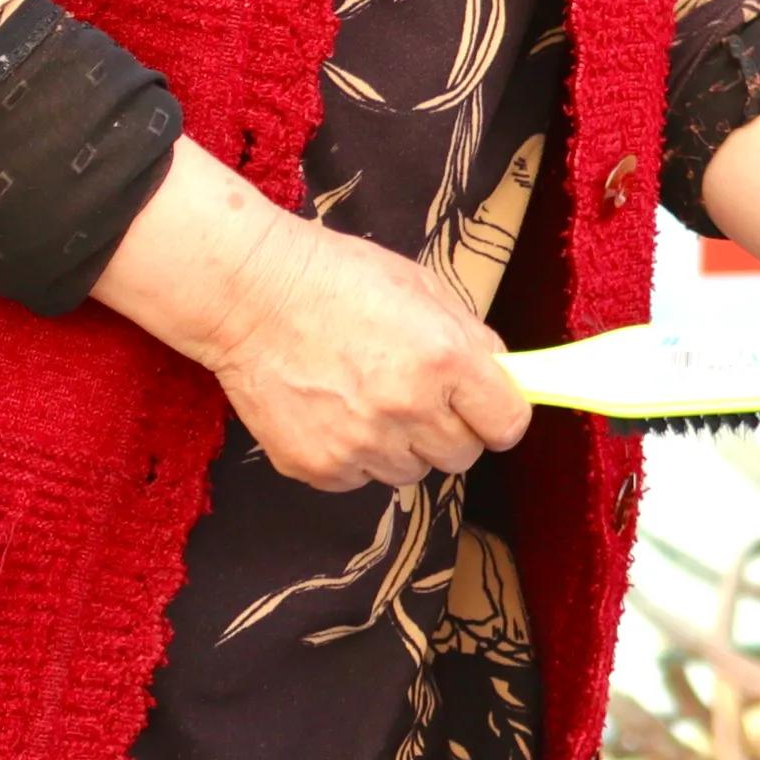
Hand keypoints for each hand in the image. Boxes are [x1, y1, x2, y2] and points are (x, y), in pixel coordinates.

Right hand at [95, 138, 528, 492]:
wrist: (251, 293)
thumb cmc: (338, 279)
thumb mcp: (426, 289)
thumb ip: (471, 340)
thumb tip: (504, 377)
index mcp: (445, 360)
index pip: (508, 424)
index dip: (500, 415)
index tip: (488, 408)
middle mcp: (408, 408)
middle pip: (463, 455)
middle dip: (451, 429)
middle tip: (422, 397)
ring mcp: (359, 442)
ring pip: (411, 472)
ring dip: (402, 445)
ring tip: (369, 399)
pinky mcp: (316, 465)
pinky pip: (360, 479)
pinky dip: (354, 456)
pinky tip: (334, 413)